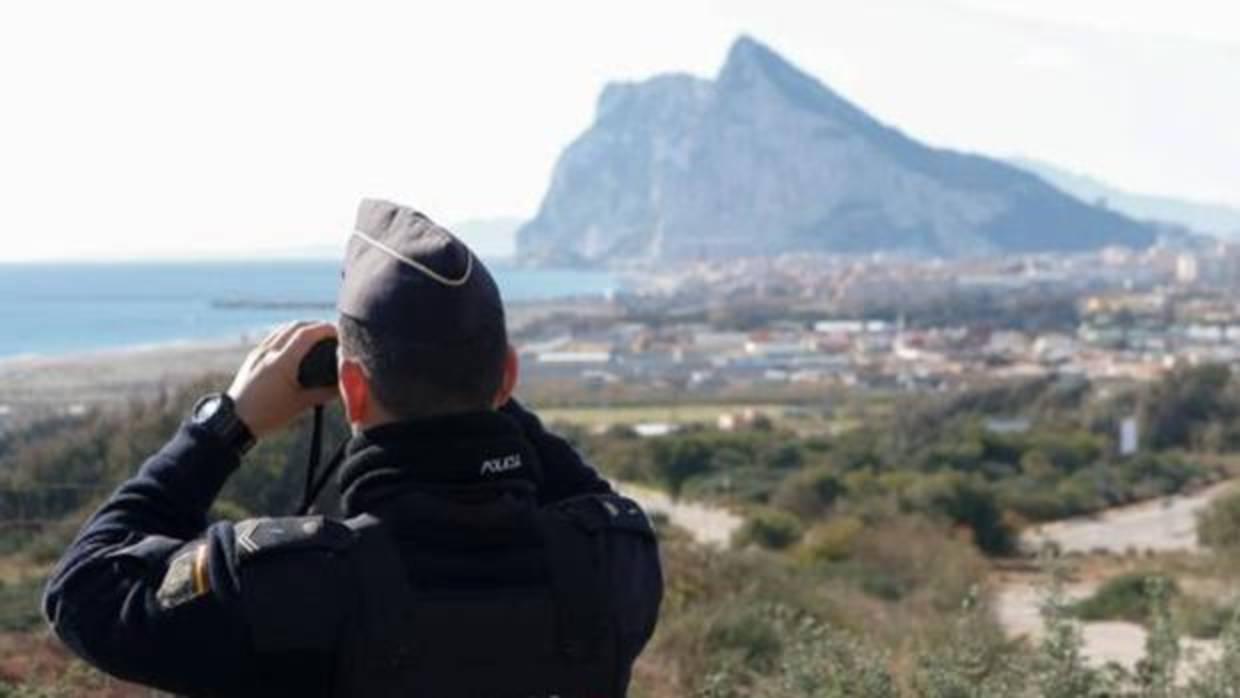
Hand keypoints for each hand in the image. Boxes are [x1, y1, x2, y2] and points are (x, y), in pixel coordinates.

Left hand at [227, 321, 338, 438]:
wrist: (233, 422)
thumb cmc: (267, 416)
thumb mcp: (300, 405)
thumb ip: (324, 393)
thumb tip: (343, 385)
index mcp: (281, 362)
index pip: (306, 334)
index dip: (325, 329)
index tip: (339, 332)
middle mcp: (268, 352)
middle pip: (295, 326)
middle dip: (316, 325)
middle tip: (331, 332)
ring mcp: (258, 353)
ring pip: (283, 329)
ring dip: (302, 328)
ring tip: (316, 336)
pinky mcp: (253, 357)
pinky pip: (274, 337)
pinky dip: (289, 335)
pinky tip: (296, 345)